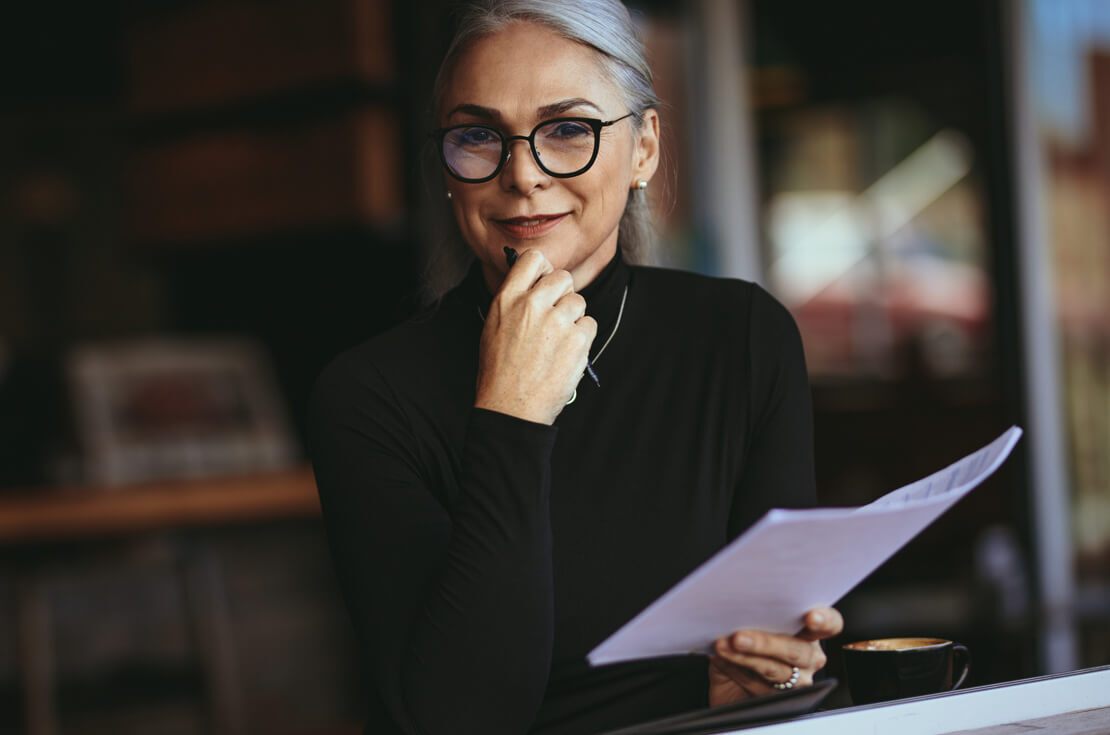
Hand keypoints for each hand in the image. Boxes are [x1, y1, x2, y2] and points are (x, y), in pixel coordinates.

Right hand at [474, 248, 597, 424]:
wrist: (510, 408)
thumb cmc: (499, 371)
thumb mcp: (493, 327)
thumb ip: (514, 301)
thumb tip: (534, 283)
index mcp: (508, 299)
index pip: (534, 259)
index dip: (544, 270)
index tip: (544, 283)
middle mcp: (532, 304)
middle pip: (563, 278)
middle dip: (562, 295)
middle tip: (555, 317)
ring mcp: (557, 321)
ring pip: (578, 302)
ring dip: (573, 318)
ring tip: (556, 341)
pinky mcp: (577, 340)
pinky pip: (590, 324)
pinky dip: (582, 338)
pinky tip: (565, 353)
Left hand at [707, 607, 842, 706]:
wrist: (729, 689)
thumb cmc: (743, 649)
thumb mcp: (749, 628)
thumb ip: (751, 617)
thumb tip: (734, 607)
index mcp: (807, 634)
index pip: (829, 624)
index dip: (824, 620)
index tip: (810, 617)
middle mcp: (808, 658)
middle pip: (796, 650)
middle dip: (765, 642)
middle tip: (739, 637)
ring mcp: (797, 682)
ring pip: (775, 670)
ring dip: (746, 657)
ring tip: (723, 646)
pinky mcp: (779, 701)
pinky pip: (758, 686)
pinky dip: (736, 670)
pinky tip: (722, 659)